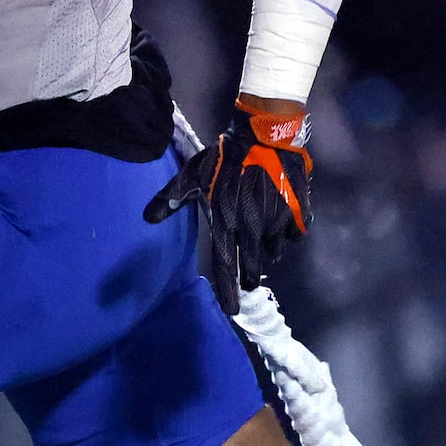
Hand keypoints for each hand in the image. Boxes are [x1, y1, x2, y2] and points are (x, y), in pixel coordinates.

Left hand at [144, 97, 312, 312]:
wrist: (265, 135)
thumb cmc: (224, 157)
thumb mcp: (192, 174)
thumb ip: (171, 198)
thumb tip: (148, 218)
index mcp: (225, 222)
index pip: (225, 266)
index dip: (228, 291)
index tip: (232, 311)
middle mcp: (252, 228)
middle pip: (252, 266)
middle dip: (249, 273)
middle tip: (247, 273)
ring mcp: (277, 221)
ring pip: (274, 250)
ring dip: (267, 248)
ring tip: (260, 233)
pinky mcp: (297, 213)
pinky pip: (294, 236)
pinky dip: (287, 234)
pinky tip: (280, 220)